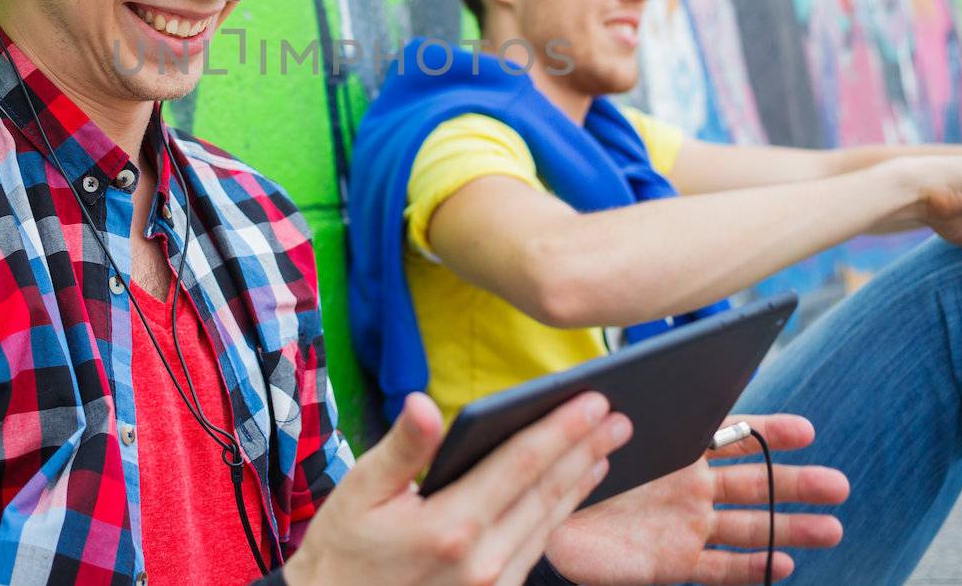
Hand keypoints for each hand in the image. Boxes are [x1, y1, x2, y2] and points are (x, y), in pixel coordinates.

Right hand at [284, 391, 631, 585]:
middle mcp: (482, 561)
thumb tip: (423, 401)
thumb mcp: (360, 491)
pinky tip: (571, 491)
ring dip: (581, 482)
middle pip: (546, 492)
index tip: (595, 401)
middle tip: (619, 416)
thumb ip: (403, 447)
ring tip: (606, 448)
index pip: (521, 464)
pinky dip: (560, 514)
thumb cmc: (342, 549)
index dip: (561, 429)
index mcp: (451, 526)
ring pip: (549, 523)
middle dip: (586, 449)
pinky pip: (537, 548)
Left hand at [543, 415, 847, 584]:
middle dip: (797, 484)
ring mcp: (684, 525)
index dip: (769, 432)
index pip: (731, 435)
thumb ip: (624, 410)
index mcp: (675, 447)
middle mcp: (688, 485)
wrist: (537, 519)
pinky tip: (782, 565)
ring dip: (790, 528)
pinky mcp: (672, 562)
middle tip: (840, 486)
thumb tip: (642, 377)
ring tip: (832, 528)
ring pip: (748, 527)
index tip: (807, 431)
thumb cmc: (565, 466)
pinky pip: (718, 567)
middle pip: (754, 483)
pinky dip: (750, 567)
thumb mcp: (595, 432)